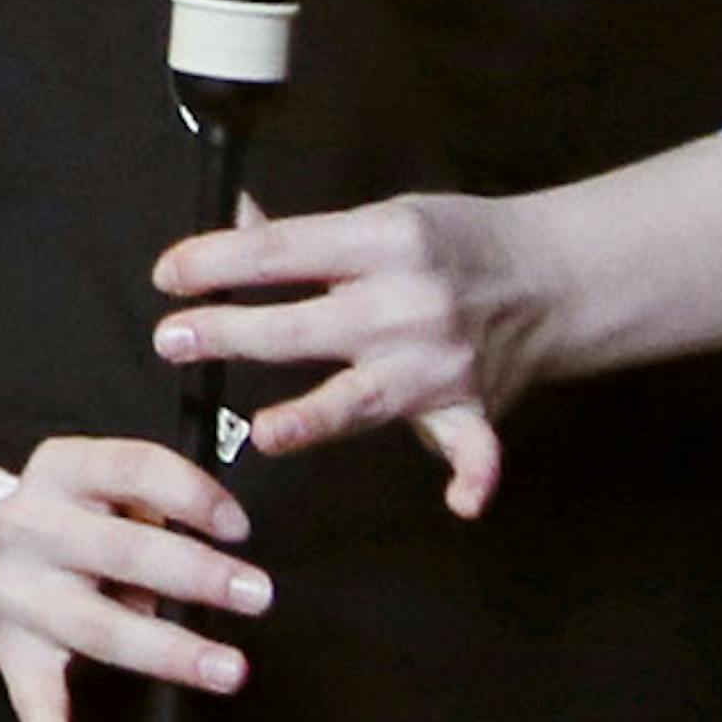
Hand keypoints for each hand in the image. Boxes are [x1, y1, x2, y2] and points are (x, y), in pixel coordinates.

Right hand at [0, 435, 270, 721]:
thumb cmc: (72, 518)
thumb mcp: (100, 484)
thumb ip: (151, 504)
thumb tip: (217, 546)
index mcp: (60, 470)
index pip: (132, 467)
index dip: (190, 494)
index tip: (240, 526)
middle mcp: (32, 528)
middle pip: (121, 551)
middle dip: (196, 574)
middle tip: (258, 594)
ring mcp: (19, 595)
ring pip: (97, 627)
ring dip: (167, 651)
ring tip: (228, 670)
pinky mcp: (12, 653)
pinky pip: (32, 702)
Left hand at [152, 192, 534, 516]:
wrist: (553, 273)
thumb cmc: (455, 242)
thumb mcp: (383, 217)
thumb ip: (305, 237)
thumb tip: (229, 226)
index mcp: (383, 240)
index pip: (282, 253)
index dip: (217, 264)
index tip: (168, 276)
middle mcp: (408, 302)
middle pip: (305, 326)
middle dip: (232, 334)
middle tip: (171, 340)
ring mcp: (441, 361)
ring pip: (365, 397)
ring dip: (316, 418)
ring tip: (265, 433)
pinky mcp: (472, 407)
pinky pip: (476, 448)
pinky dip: (475, 476)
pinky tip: (462, 504)